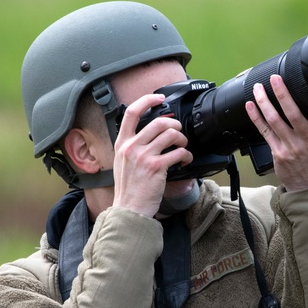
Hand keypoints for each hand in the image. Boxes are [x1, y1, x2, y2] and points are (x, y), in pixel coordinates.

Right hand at [111, 93, 192, 216]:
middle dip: (174, 124)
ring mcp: (143, 156)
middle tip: (178, 132)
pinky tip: (185, 160)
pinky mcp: (156, 167)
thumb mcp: (122, 162)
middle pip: (158, 122)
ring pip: (171, 134)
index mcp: (121, 143)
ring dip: (182, 139)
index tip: (159, 98)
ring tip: (183, 147)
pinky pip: (178, 152)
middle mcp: (131, 147)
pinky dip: (186, 155)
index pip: (131, 112)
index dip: (147, 100)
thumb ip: (132, 145)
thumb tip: (152, 132)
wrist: (129, 209)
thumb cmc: (129, 188)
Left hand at [245, 75, 307, 191]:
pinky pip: (265, 132)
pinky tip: (250, 106)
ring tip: (258, 88)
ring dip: (264, 102)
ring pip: (275, 121)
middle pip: (294, 115)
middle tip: (275, 79)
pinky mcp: (278, 152)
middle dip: (283, 94)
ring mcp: (292, 147)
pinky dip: (256, 118)